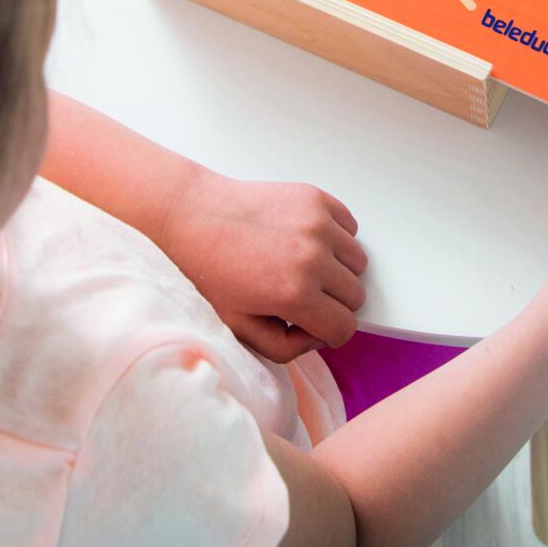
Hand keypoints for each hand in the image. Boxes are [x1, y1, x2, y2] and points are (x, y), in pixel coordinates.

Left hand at [158, 174, 368, 360]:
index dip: (330, 333)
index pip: (345, 327)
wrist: (189, 217)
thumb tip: (318, 336)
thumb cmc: (208, 271)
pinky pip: (350, 227)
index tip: (315, 324)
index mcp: (294, 294)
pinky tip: (305, 241)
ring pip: (358, 261)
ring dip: (338, 269)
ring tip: (303, 266)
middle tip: (302, 295)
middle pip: (355, 295)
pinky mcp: (315, 198)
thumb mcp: (239, 327)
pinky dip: (336, 237)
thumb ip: (285, 348)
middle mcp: (312, 258)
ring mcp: (317, 224)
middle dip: (333, 302)